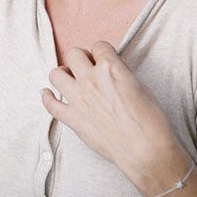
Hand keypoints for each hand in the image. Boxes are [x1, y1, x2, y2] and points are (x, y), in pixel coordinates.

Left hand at [41, 41, 189, 188]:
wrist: (144, 150)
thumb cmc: (149, 121)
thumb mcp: (139, 85)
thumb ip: (120, 73)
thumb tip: (110, 70)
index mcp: (110, 68)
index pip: (99, 46)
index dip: (102, 51)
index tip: (103, 57)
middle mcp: (91, 79)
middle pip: (74, 54)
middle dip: (81, 58)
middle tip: (87, 66)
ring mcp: (78, 99)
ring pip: (56, 74)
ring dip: (63, 73)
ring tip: (69, 77)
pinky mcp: (72, 118)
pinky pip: (50, 104)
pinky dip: (47, 97)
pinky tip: (48, 93)